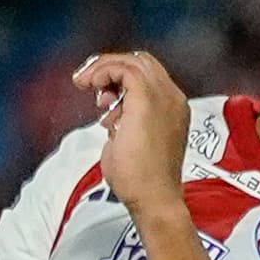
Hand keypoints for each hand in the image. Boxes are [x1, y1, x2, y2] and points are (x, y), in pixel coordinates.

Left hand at [74, 51, 191, 220]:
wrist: (154, 199)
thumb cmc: (144, 182)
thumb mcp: (133, 143)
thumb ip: (126, 123)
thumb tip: (113, 116)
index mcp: (173, 109)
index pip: (148, 76)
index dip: (120, 77)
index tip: (101, 96)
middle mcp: (173, 99)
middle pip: (142, 62)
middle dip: (110, 66)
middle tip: (88, 81)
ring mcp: (164, 98)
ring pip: (133, 61)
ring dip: (104, 68)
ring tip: (86, 85)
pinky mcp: (147, 100)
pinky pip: (124, 69)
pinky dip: (103, 71)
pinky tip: (91, 85)